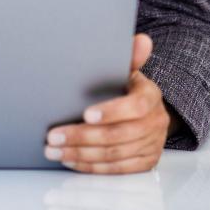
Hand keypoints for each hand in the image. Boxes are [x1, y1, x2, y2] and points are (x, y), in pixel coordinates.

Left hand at [43, 33, 170, 173]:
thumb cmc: (128, 88)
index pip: (134, 107)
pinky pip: (117, 170)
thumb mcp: (129, 70)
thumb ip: (131, 56)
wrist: (148, 111)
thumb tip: (142, 40)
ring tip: (54, 150)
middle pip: (118, 136)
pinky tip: (70, 160)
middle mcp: (155, 123)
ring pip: (114, 155)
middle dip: (82, 137)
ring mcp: (152, 145)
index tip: (85, 114)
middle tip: (54, 137)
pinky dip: (91, 167)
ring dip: (80, 154)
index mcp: (150, 96)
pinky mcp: (145, 162)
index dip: (111, 112)